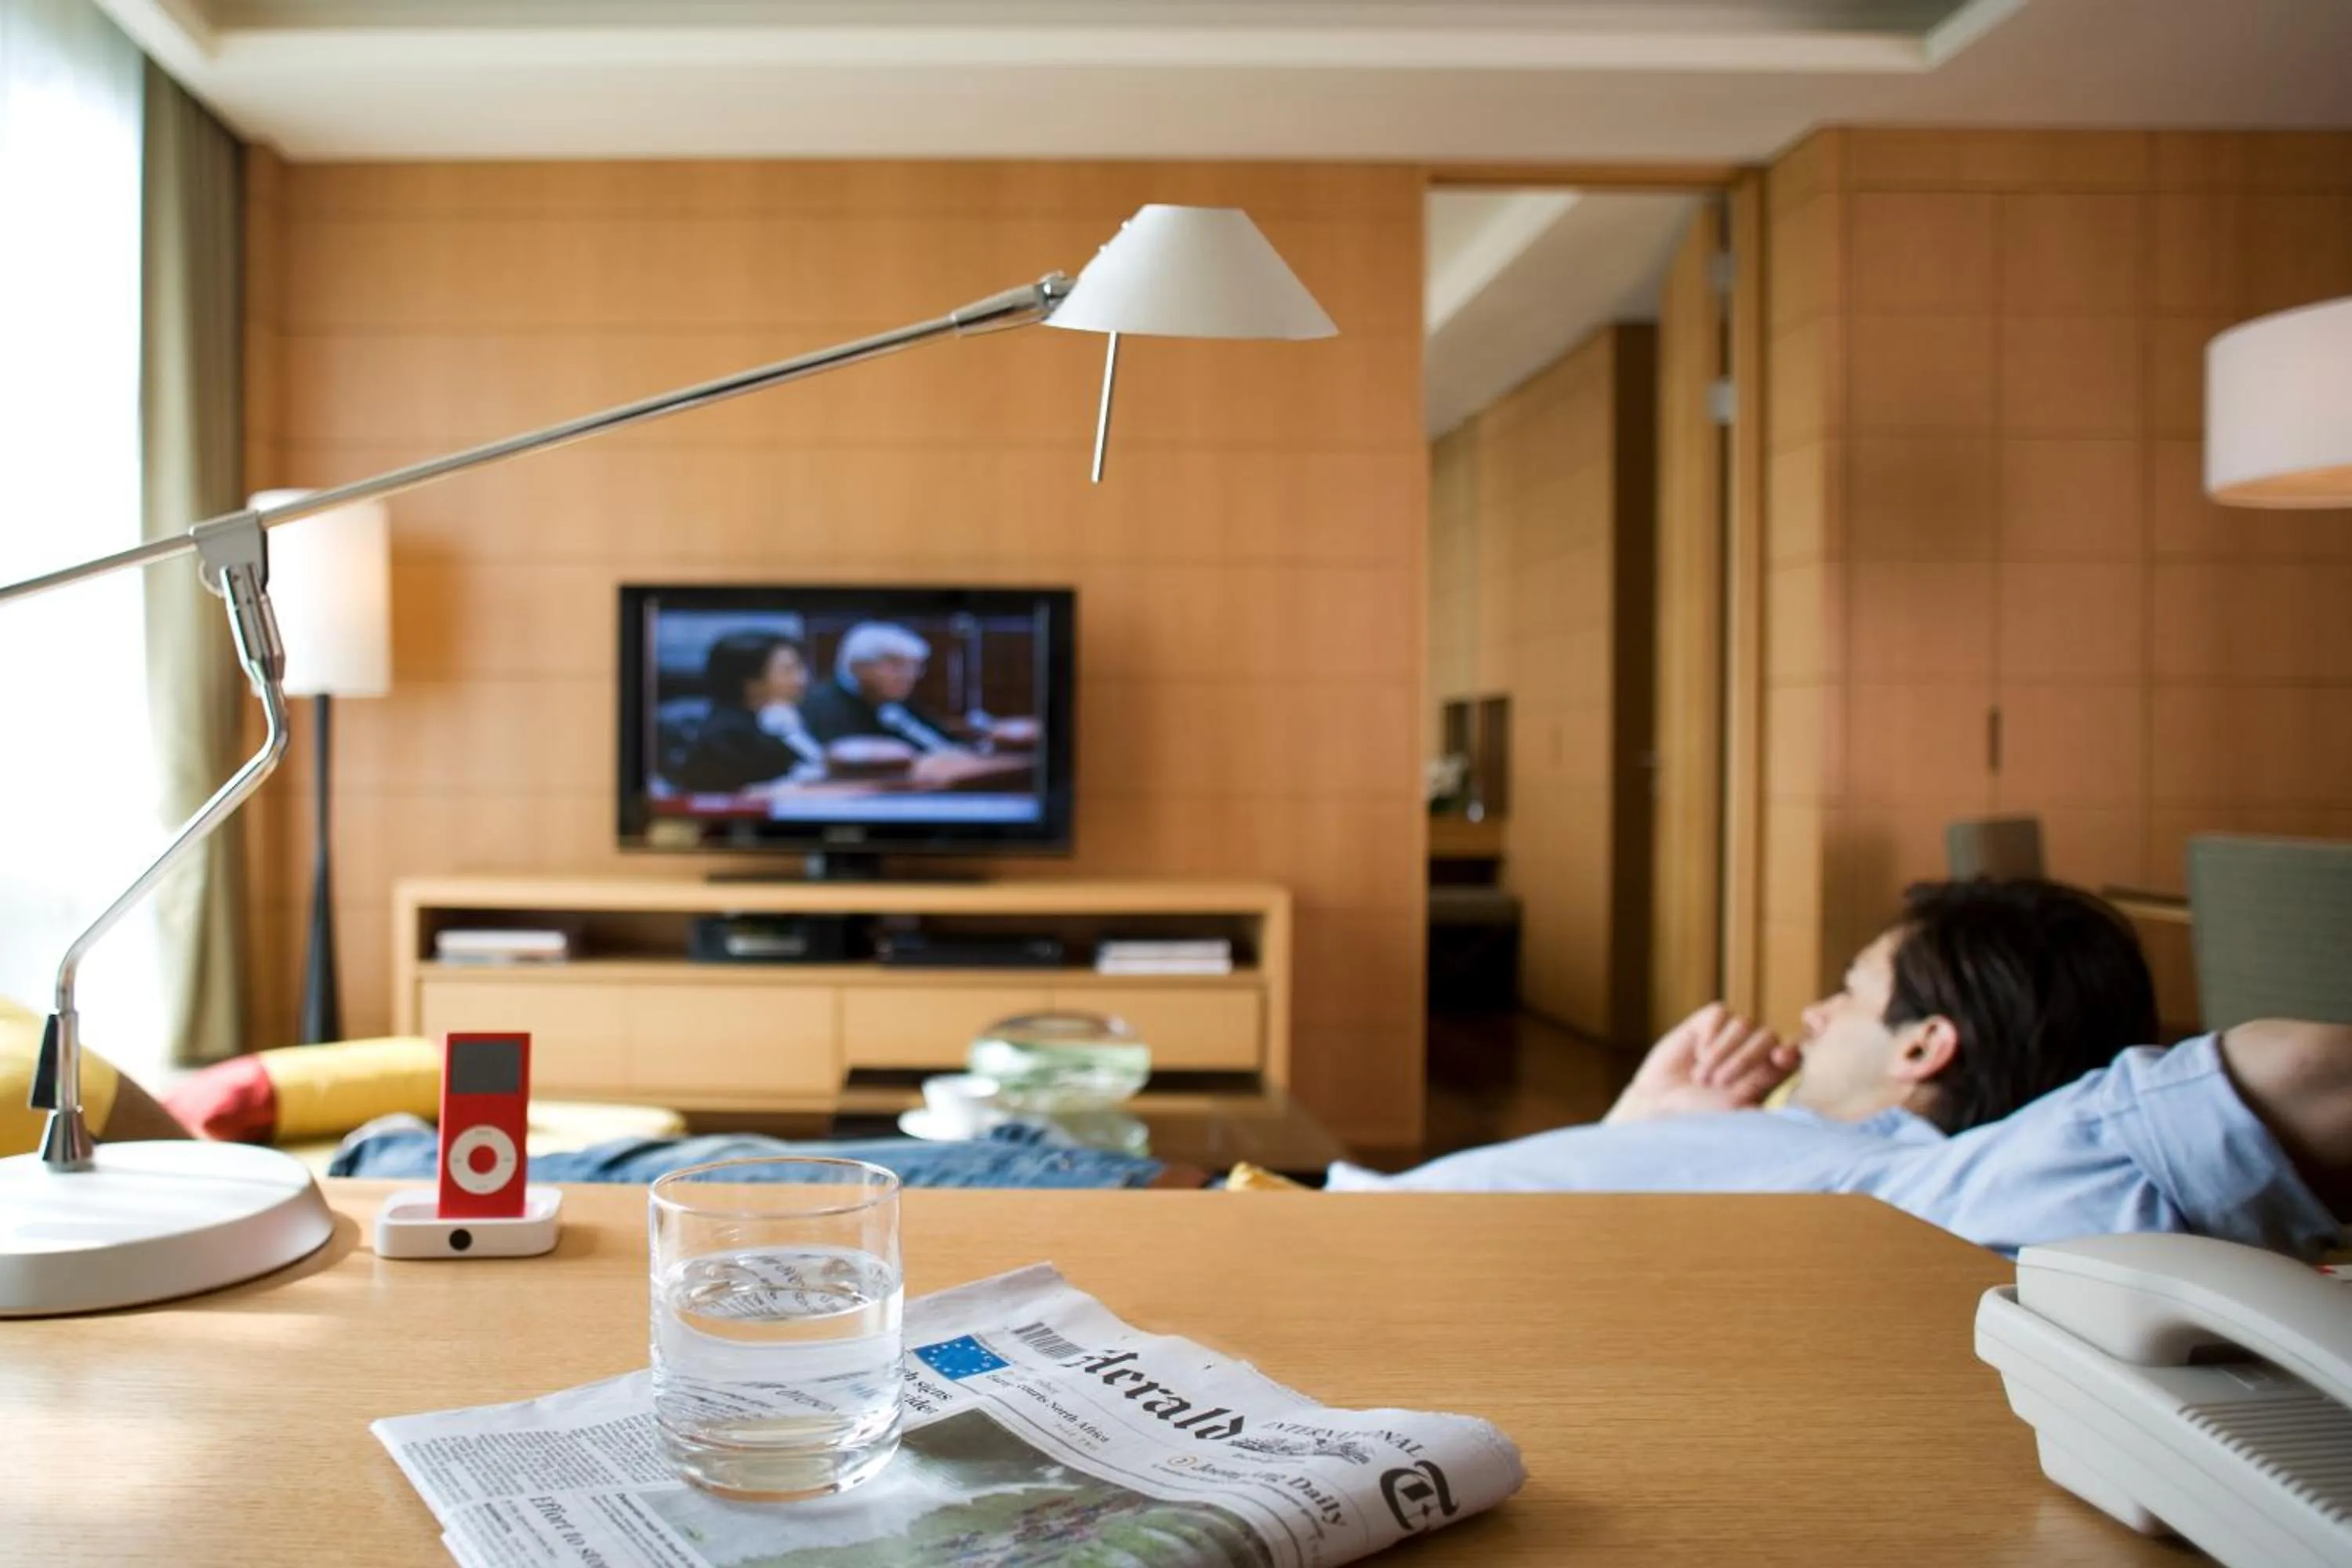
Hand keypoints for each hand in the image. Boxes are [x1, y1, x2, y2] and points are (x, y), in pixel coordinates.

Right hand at [1604, 1003, 1799, 1123]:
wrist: (1659, 1103)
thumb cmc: (1699, 1115)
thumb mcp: (1734, 1113)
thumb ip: (1759, 1103)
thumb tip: (1792, 1110)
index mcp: (1766, 1074)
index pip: (1791, 1055)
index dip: (1791, 1052)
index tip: (1780, 1058)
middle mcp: (1752, 1051)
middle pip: (1769, 1035)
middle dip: (1745, 1059)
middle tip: (1719, 1083)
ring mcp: (1730, 1034)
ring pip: (1744, 1024)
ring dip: (1721, 1052)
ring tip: (1701, 1078)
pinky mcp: (1707, 1022)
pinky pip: (1720, 1014)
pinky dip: (1710, 1034)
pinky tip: (1697, 1053)